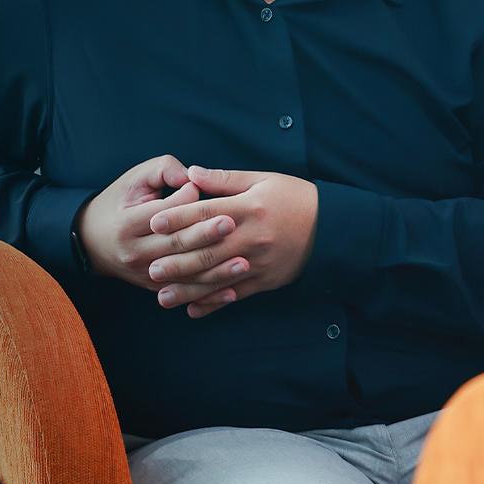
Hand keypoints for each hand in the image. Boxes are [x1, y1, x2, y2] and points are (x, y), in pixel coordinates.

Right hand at [75, 154, 237, 289]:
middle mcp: (135, 252)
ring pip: (185, 273)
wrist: (92, 240)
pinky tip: (233, 289)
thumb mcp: (133, 180)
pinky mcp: (154, 288)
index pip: (164, 214)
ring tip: (243, 262)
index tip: (205, 189)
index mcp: (128, 224)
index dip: (187, 202)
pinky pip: (185, 291)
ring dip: (216, 271)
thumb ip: (162, 169)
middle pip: (176, 245)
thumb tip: (193, 177)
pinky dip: (210, 293)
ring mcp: (144, 274)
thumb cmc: (120, 202)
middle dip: (206, 235)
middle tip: (232, 224)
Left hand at [145, 167, 319, 316]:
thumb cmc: (294, 197)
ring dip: (188, 289)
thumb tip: (190, 173)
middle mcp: (251, 237)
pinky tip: (193, 309)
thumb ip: (224, 179)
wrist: (334, 227)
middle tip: (150, 269)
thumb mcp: (262, 180)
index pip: (206, 213)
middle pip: (207, 251)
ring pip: (217, 278)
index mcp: (247, 208)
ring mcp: (258, 262)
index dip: (178, 218)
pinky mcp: (266, 280)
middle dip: (177, 262)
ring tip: (162, 296)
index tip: (154, 224)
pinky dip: (214, 303)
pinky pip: (236, 294)